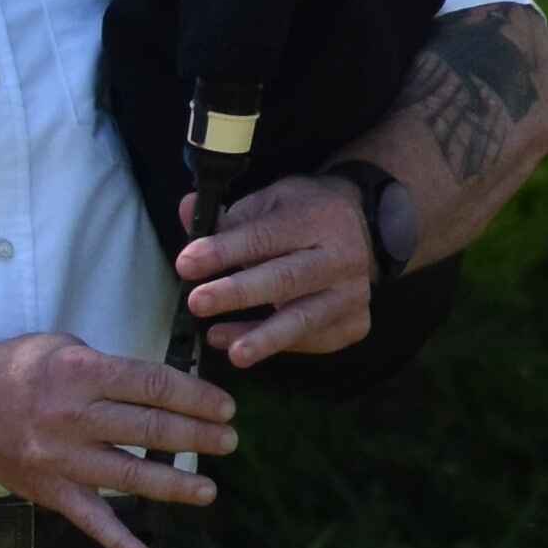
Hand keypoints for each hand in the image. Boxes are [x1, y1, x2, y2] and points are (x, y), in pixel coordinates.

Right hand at [0, 330, 235, 547]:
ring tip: (208, 488)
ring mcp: (61, 458)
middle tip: (228, 442)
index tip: (224, 407)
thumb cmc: (18, 370)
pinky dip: (119, 544)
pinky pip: (90, 520)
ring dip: (175, 484)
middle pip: (149, 428)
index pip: (152, 385)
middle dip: (197, 436)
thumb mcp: (64, 347)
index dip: (195, 397)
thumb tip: (166, 386)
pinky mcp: (50, 491)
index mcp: (80, 373)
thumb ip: (112, 367)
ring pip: (130, 476)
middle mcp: (72, 417)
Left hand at [173, 176, 374, 365]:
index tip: (186, 264)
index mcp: (317, 218)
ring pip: (304, 318)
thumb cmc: (302, 216)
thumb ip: (229, 214)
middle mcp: (342, 256)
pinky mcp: (355, 322)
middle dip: (239, 292)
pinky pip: (312, 340)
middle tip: (197, 303)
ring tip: (225, 347)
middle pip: (286, 279)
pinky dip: (274, 347)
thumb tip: (186, 209)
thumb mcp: (270, 201)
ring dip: (262, 336)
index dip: (224, 251)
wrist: (362, 228)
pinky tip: (237, 346)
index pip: (265, 237)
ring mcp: (353, 293)